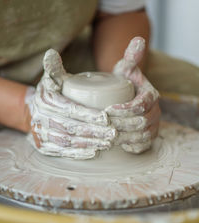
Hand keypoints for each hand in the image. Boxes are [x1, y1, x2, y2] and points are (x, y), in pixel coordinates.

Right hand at [28, 49, 115, 158]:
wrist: (33, 113)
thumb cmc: (51, 94)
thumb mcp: (51, 79)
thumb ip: (54, 68)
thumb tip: (51, 53)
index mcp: (46, 100)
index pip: (70, 109)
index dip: (89, 115)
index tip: (107, 118)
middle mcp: (42, 118)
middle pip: (71, 127)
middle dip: (94, 131)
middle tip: (114, 133)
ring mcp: (42, 134)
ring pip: (68, 141)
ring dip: (90, 143)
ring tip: (108, 143)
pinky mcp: (44, 147)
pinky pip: (62, 152)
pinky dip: (79, 153)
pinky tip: (94, 152)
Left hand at [106, 37, 159, 153]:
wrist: (127, 98)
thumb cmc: (123, 84)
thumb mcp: (126, 70)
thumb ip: (131, 57)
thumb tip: (138, 38)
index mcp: (151, 96)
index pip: (142, 105)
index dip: (126, 109)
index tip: (108, 110)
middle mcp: (155, 113)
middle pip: (141, 122)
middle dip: (121, 124)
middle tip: (103, 125)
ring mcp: (152, 127)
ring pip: (141, 136)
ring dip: (123, 137)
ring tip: (106, 136)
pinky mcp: (147, 139)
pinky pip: (142, 146)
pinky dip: (129, 147)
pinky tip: (115, 145)